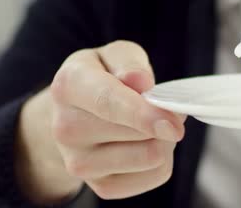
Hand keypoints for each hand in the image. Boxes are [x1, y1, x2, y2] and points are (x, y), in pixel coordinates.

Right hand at [15, 40, 185, 202]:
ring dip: (164, 138)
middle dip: (163, 118)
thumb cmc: (101, 77)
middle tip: (162, 105)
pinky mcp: (101, 187)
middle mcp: (66, 128)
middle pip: (137, 133)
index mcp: (69, 86)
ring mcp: (79, 163)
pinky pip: (155, 176)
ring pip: (150, 157)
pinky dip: (163, 159)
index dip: (143, 114)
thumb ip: (128, 62)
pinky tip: (145, 143)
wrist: (74, 113)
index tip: (173, 123)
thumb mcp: (114, 54)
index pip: (108, 103)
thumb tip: (140, 82)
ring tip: (151, 123)